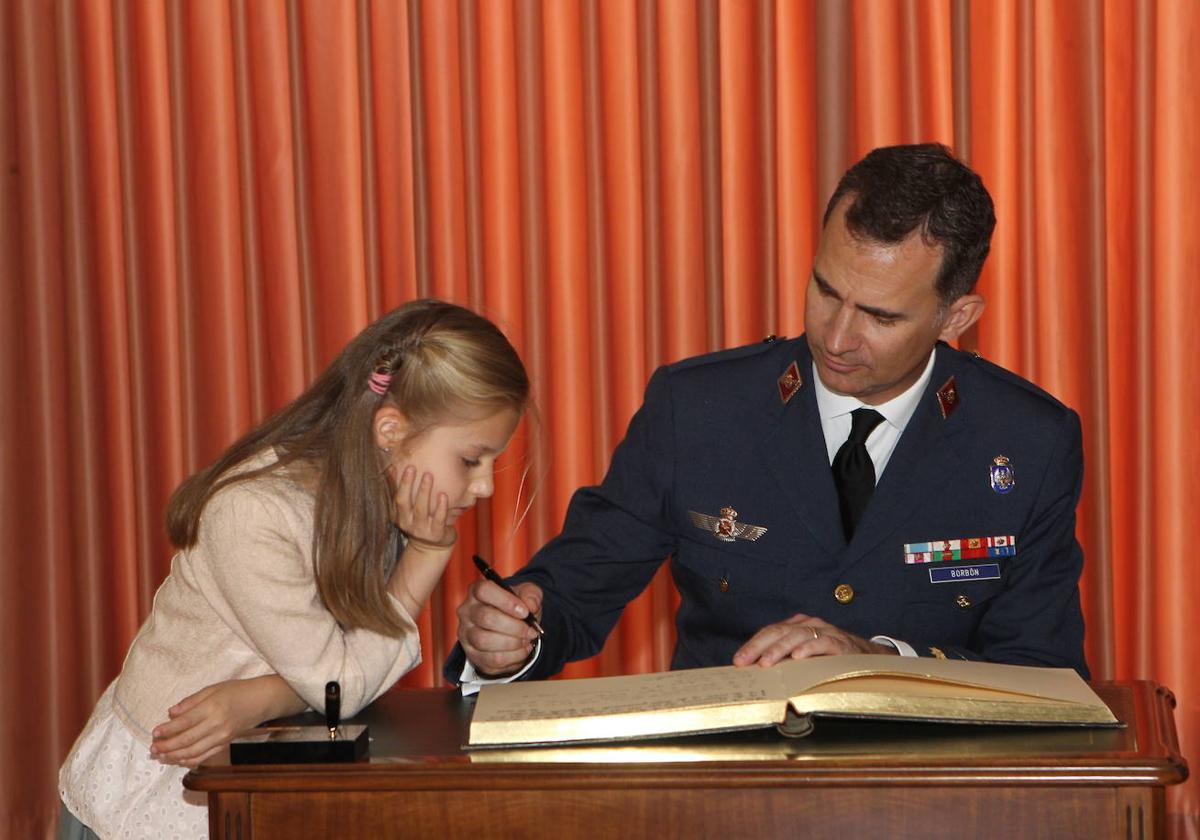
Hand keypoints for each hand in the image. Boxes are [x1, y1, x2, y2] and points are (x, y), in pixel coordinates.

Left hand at [150, 676, 298, 766]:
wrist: (261, 701)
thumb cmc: (237, 691)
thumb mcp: (213, 688)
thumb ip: (191, 702)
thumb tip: (171, 713)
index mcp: (213, 707)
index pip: (185, 722)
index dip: (167, 729)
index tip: (154, 733)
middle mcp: (217, 724)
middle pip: (186, 740)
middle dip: (167, 746)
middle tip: (153, 748)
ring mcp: (222, 736)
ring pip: (194, 752)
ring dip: (174, 756)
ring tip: (161, 756)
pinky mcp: (225, 743)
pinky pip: (205, 756)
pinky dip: (190, 761)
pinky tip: (178, 760)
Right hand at [391, 465, 455, 549]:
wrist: (432, 545)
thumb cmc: (421, 520)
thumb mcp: (408, 508)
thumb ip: (402, 491)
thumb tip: (392, 467)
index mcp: (398, 515)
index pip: (394, 497)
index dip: (395, 483)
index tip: (397, 466)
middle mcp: (406, 523)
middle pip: (404, 502)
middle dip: (407, 485)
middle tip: (412, 467)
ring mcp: (421, 530)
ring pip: (421, 509)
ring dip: (424, 491)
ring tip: (428, 475)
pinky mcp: (436, 534)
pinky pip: (439, 519)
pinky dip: (441, 507)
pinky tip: (443, 495)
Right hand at [456, 579, 542, 676]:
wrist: (510, 629)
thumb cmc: (516, 608)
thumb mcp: (527, 595)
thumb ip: (532, 595)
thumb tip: (531, 605)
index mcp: (478, 591)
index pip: (484, 590)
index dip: (506, 601)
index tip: (525, 612)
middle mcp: (467, 611)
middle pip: (486, 618)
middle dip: (514, 627)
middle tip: (531, 631)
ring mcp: (467, 634)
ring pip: (486, 641)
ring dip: (513, 644)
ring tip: (526, 641)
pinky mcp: (472, 654)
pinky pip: (491, 659)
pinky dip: (512, 658)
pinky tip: (521, 651)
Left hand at [732, 613, 897, 666]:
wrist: (866, 657)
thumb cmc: (830, 659)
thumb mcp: (804, 658)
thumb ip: (785, 661)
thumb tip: (757, 675)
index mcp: (796, 626)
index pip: (770, 632)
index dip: (752, 645)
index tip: (738, 661)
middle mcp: (809, 625)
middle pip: (778, 632)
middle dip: (759, 647)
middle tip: (745, 662)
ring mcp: (824, 631)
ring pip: (797, 636)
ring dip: (780, 650)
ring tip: (766, 663)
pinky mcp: (840, 643)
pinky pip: (822, 643)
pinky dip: (809, 649)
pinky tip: (798, 658)